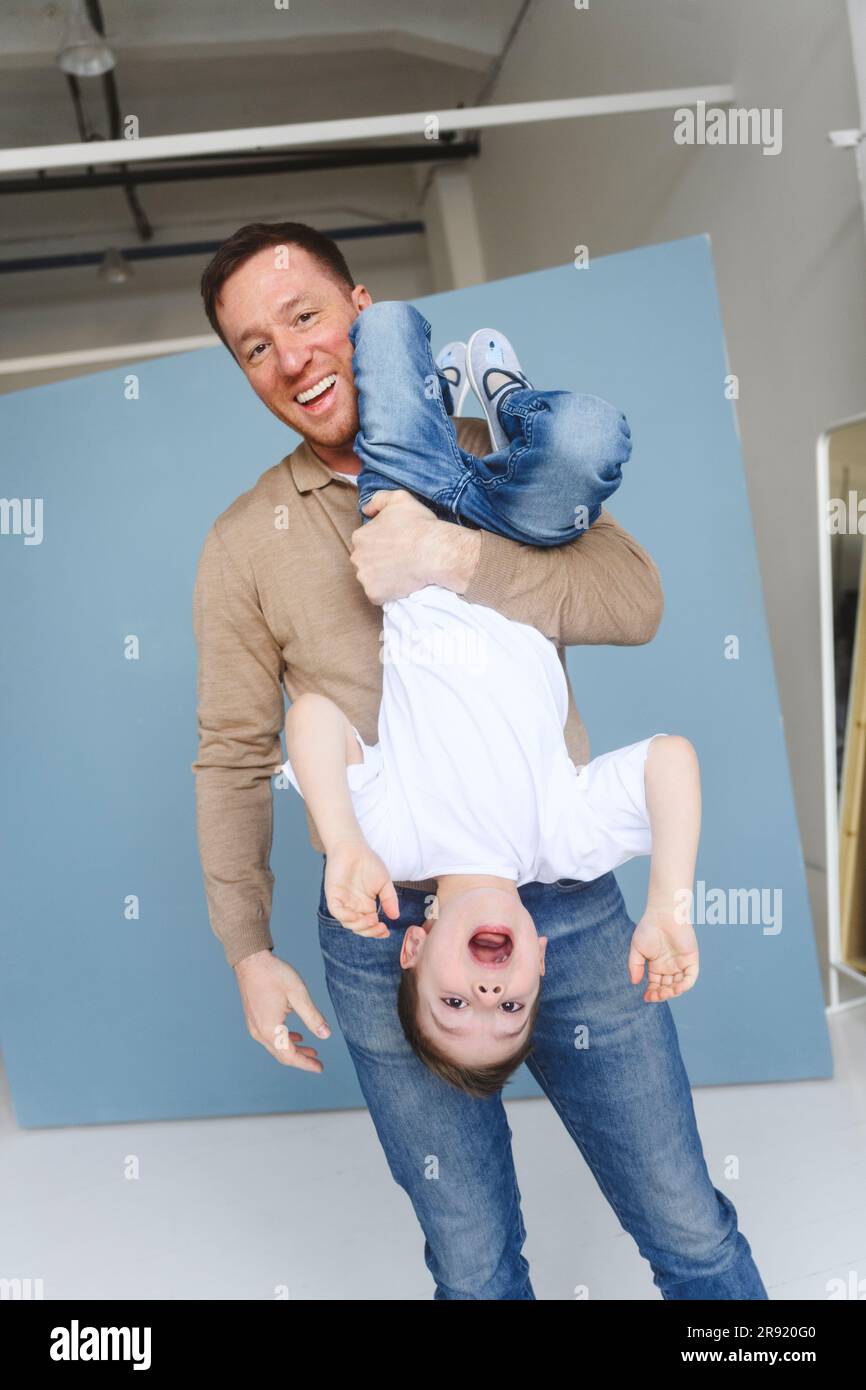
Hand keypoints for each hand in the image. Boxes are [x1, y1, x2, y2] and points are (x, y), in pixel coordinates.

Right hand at [235, 950, 329, 1071]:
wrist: (250, 960)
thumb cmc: (273, 974)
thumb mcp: (298, 994)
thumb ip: (312, 1016)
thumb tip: (326, 1035)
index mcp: (269, 1028)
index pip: (289, 1055)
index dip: (306, 1064)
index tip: (320, 1067)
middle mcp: (259, 1031)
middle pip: (281, 1054)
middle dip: (301, 1059)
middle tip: (318, 1062)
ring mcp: (254, 1025)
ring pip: (276, 1046)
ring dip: (293, 1050)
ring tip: (312, 1050)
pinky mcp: (254, 1018)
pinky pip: (270, 1036)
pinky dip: (285, 1040)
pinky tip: (296, 1036)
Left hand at [324, 835, 399, 937]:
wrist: (354, 847)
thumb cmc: (369, 863)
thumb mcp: (384, 883)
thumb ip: (389, 900)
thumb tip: (395, 916)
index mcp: (365, 906)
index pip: (370, 925)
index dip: (377, 932)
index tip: (387, 931)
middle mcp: (353, 907)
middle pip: (359, 928)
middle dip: (370, 931)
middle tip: (380, 927)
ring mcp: (343, 902)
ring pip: (348, 923)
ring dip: (360, 925)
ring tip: (372, 919)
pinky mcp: (333, 895)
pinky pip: (337, 912)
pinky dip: (345, 917)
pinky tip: (356, 916)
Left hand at [349, 489, 479, 603]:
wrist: (434, 552)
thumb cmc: (419, 525)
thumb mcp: (399, 498)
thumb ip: (378, 499)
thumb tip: (365, 509)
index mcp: (360, 536)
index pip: (366, 542)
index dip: (382, 543)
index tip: (397, 545)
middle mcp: (357, 557)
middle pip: (366, 561)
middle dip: (378, 561)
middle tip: (400, 559)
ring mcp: (364, 578)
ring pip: (371, 578)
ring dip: (382, 577)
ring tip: (402, 572)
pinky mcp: (374, 594)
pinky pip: (378, 595)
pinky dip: (388, 593)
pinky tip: (402, 584)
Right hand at [627, 904, 699, 1002]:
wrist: (663, 914)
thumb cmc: (648, 928)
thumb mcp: (636, 949)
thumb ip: (635, 966)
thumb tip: (634, 983)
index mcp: (656, 965)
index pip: (655, 985)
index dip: (652, 993)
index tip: (646, 998)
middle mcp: (669, 966)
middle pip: (667, 987)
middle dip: (661, 994)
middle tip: (655, 996)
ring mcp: (681, 964)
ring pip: (679, 985)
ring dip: (673, 992)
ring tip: (665, 993)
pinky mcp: (691, 960)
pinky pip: (690, 977)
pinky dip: (685, 985)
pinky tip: (676, 988)